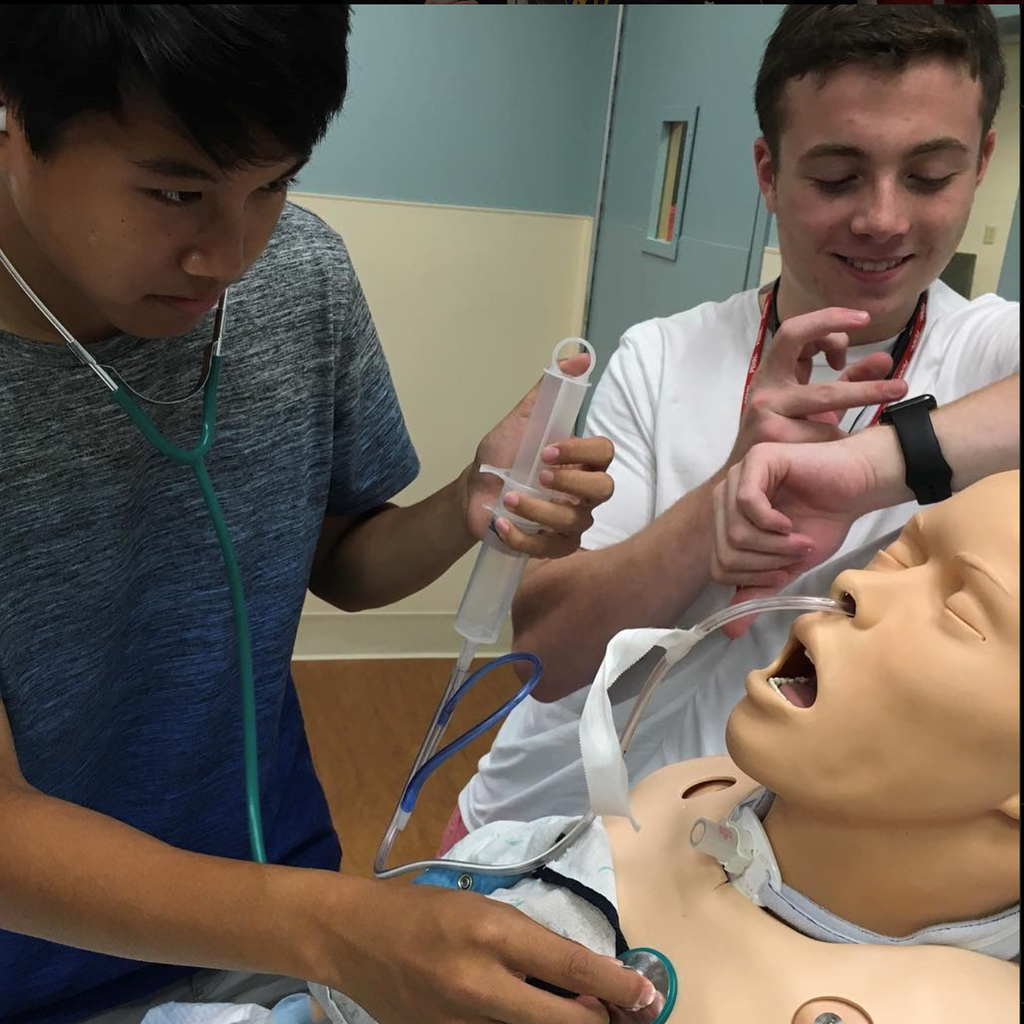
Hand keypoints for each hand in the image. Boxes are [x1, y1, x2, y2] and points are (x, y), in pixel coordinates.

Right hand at [323, 880, 655, 1023]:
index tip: (646, 995)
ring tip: (576, 1011)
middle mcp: (479, 985)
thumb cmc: (428, 911)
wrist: (358, 939)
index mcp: (491, 933)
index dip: (618, 985)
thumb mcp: (486, 911)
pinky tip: (527, 1016)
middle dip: (599, 1021)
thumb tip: (586, 980)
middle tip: (619, 1013)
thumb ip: (534, 946)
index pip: (570, 966)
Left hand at [464, 353, 614, 557]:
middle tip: (538, 476)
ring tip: (508, 498)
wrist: (473, 491)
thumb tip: (580, 356)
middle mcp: (584, 490)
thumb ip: (549, 390)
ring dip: (538, 510)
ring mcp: (573, 520)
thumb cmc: (503, 455)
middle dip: (570, 483)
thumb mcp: (522, 419)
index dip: (581, 451)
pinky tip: (503, 523)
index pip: (605, 452)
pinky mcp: (556, 545)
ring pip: (576, 521)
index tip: (547, 450)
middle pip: (604, 490)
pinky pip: (553, 548)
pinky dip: (524, 537)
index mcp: (581, 458)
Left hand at [711, 436, 880, 635]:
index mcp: (726, 521)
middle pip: (725, 551)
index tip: (784, 572)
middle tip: (796, 556)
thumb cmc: (823, 522)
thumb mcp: (786, 566)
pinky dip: (772, 523)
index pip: (719, 566)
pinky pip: (746, 502)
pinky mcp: (756, 459)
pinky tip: (790, 523)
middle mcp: (724, 497)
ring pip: (735, 531)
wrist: (857, 488)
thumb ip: (758, 591)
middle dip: (765, 563)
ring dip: (774, 546)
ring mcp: (737, 476)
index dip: (753, 578)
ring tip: (799, 542)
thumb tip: (730, 631)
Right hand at [724, 306, 908, 469]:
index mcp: (773, 372)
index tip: (863, 321)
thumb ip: (848, 380)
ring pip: (825, 393)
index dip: (828, 319)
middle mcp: (765, 386)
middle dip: (850, 345)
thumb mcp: (815, 405)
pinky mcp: (769, 438)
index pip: (794, 331)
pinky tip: (853, 442)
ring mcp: (764, 411)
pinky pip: (822, 432)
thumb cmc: (785, 436)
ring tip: (898, 390)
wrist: (749, 478)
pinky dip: (843, 435)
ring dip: (865, 391)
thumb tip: (885, 361)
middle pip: (807, 349)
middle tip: (881, 339)